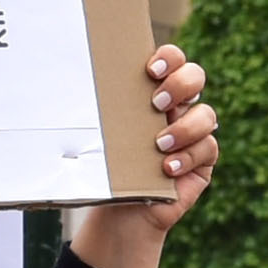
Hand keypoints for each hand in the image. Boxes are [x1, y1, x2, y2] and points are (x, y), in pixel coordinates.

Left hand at [71, 45, 219, 267]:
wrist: (120, 210)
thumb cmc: (109, 168)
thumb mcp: (104, 136)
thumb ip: (102, 112)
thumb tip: (60, 87)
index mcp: (155, 92)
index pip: (172, 60)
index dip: (169, 58)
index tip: (150, 70)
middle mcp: (178, 107)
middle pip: (195, 76)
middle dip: (180, 84)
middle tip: (156, 103)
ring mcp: (194, 133)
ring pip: (206, 115)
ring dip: (184, 127)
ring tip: (158, 144)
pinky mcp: (203, 160)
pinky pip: (207, 149)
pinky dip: (188, 156)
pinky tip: (168, 169)